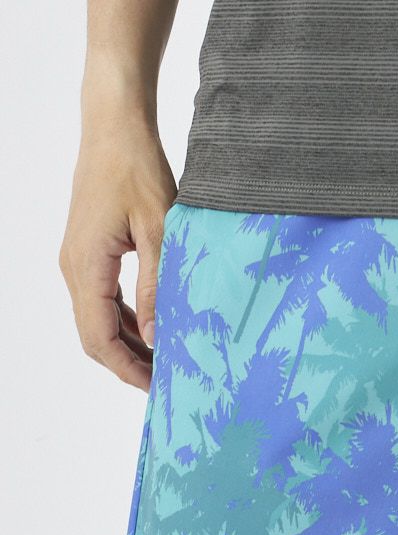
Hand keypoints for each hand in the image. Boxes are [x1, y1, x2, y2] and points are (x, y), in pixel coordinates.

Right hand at [60, 116, 176, 390]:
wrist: (114, 127)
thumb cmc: (137, 169)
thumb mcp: (161, 232)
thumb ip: (158, 288)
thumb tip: (158, 338)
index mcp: (86, 266)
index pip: (99, 338)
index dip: (127, 369)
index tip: (158, 387)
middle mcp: (74, 268)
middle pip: (94, 336)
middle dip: (128, 364)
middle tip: (167, 381)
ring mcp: (78, 260)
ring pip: (98, 320)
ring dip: (128, 344)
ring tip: (165, 361)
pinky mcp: (88, 253)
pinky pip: (102, 300)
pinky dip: (126, 321)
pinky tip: (155, 328)